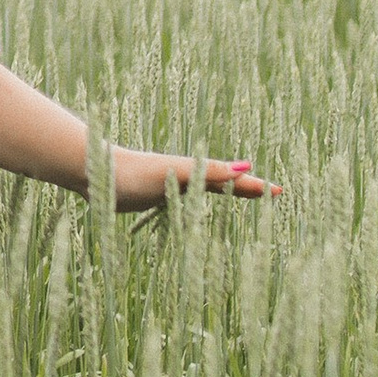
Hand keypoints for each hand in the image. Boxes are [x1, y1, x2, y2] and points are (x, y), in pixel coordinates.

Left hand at [112, 149, 280, 208]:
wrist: (98, 173)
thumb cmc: (135, 173)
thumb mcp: (175, 172)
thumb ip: (208, 171)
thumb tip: (244, 167)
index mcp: (194, 170)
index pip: (233, 178)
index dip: (254, 185)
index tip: (280, 190)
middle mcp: (186, 176)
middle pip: (225, 182)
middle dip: (247, 187)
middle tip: (271, 193)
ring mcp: (172, 186)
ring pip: (208, 191)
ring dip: (228, 192)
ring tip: (244, 196)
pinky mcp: (156, 196)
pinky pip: (188, 202)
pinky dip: (202, 203)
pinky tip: (200, 209)